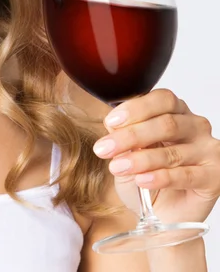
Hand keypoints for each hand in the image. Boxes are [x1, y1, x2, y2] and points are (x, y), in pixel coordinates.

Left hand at [92, 89, 219, 223]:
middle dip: (130, 136)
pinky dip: (160, 177)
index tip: (110, 123)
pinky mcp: (214, 177)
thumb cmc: (146, 177)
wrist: (163, 215)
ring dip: (140, 159)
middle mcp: (196, 126)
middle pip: (166, 124)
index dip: (135, 108)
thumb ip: (123, 137)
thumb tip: (113, 127)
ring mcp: (208, 150)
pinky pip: (185, 175)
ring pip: (172, 151)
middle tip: (105, 149)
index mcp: (177, 111)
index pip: (161, 100)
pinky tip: (141, 180)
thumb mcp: (127, 153)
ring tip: (117, 167)